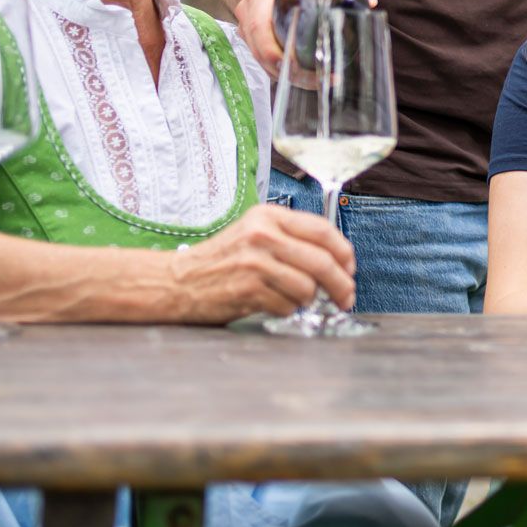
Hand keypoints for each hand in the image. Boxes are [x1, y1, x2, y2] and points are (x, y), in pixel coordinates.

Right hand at [165, 203, 355, 321]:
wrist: (177, 281)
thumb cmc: (220, 261)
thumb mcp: (254, 234)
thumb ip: (290, 239)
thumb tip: (336, 259)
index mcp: (268, 216)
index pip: (323, 231)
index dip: (344, 253)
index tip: (350, 268)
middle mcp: (263, 235)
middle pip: (323, 262)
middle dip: (342, 284)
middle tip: (346, 297)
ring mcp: (255, 262)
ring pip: (308, 287)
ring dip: (308, 300)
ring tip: (293, 298)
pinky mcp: (248, 289)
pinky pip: (288, 305)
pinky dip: (286, 309)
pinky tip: (271, 303)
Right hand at [237, 0, 376, 70]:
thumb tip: (369, 1)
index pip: (260, 27)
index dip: (273, 52)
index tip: (296, 67)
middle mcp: (248, 7)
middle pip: (259, 49)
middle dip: (286, 71)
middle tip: (317, 81)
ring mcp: (246, 22)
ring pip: (259, 57)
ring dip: (284, 75)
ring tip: (316, 82)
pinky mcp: (250, 34)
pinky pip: (260, 56)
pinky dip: (279, 70)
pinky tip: (301, 77)